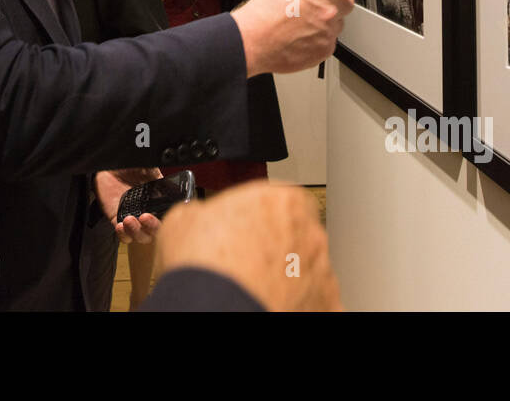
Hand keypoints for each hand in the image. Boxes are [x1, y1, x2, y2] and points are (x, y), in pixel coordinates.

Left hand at [95, 168, 162, 242]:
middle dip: (152, 228)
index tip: (164, 216)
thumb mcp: (149, 168)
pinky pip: (123, 236)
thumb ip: (160, 177)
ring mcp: (134, 218)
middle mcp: (148, 212)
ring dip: (137, 232)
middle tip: (146, 218)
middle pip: (156, 231)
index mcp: (159, 202)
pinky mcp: (118, 220)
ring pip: (140, 236)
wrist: (111, 165)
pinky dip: (123, 234)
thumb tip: (173, 183)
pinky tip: (121, 225)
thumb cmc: (131, 165)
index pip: (168, 218)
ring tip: (130, 220)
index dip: (168, 221)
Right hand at [154, 181, 340, 311]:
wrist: (215, 310)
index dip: (252, 215)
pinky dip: (294, 303)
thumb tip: (198, 217)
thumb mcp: (183, 219)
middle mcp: (310, 233)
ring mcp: (321, 272)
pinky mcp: (326, 305)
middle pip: (293, 233)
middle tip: (241, 261)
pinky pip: (311, 300)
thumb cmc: (204, 267)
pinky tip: (265, 304)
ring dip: (283, 275)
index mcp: (282, 200)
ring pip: (303, 269)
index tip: (237, 228)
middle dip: (271, 245)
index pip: (274, 199)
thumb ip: (202, 211)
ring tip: (250, 288)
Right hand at [230, 0, 398, 75]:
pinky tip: (298, 39)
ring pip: (336, 24)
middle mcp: (328, 10)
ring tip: (298, 26)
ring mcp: (328, 33)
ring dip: (324, 23)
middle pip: (347, 3)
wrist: (250, 42)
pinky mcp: (324, 51)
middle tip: (313, 7)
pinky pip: (328, 42)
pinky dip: (317, 40)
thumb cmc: (263, 13)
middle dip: (336, 3)